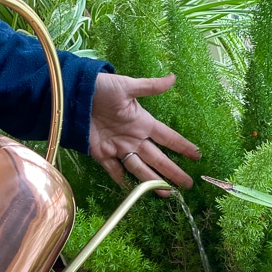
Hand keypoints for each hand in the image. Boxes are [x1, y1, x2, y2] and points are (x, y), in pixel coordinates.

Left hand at [89, 72, 200, 192]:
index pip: (168, 137)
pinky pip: (115, 170)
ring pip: (140, 168)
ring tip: (167, 193)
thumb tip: (173, 78)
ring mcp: (118, 147)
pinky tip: (134, 193)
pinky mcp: (101, 153)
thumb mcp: (127, 86)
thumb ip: (150, 87)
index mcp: (143, 122)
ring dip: (153, 181)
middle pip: (157, 158)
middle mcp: (134, 137)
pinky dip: (123, 182)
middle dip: (172, 172)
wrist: (74, 95)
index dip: (182, 146)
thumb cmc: (102, 87)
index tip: (198, 156)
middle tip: (187, 184)